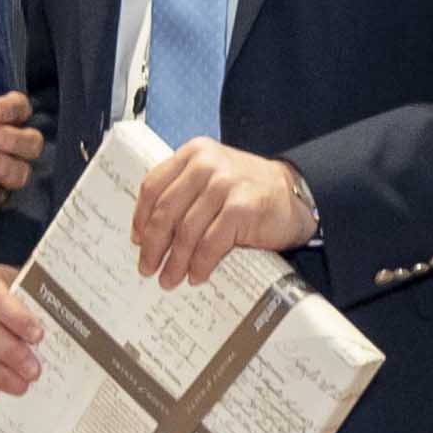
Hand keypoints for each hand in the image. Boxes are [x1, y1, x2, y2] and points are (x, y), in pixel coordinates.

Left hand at [132, 140, 316, 289]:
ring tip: (170, 278)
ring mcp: (225, 184)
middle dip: (153, 245)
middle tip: (147, 268)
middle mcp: (207, 164)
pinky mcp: (241, 208)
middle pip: (166, 211)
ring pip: (186, 231)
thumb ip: (184, 192)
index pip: (154, 186)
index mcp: (194, 153)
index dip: (141, 217)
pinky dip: (201, 263)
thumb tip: (148, 232)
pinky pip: (211, 243)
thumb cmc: (250, 191)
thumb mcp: (213, 178)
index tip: (137, 240)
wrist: (295, 195)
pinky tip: (197, 274)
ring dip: (175, 261)